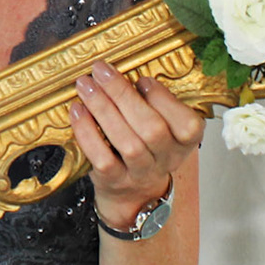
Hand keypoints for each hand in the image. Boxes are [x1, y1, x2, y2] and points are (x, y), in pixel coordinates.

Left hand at [70, 61, 204, 233]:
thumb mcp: (162, 126)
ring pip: (127, 143)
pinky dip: (87, 133)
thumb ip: (151, 102)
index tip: (141, 78)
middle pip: (152, 129)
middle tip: (101, 71)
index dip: (163, 100)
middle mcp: (167, 159)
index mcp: (185, 141)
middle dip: (123, 95)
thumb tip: (122, 71)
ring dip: (103, 109)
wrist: (133, 194)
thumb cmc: (146, 147)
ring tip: (85, 85)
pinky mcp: (114, 182)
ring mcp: (140, 173)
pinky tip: (77, 111)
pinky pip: (101, 158)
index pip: (187, 125)